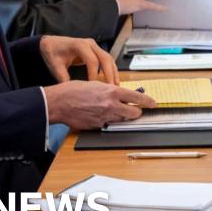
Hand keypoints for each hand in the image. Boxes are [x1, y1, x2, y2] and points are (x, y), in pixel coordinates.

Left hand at [39, 36, 118, 84]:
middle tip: (111, 88)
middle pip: (105, 58)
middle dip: (109, 74)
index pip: (92, 60)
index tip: (94, 87)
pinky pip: (107, 60)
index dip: (94, 74)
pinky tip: (113, 80)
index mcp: (79, 45)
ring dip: (113, 72)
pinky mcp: (96, 51)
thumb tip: (72, 92)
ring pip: (109, 59)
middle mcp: (90, 44)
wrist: (51, 44)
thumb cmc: (53, 53)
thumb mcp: (55, 66)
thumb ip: (63, 78)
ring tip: (115, 86)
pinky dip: (111, 70)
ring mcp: (94, 46)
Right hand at [41, 81, 155, 130]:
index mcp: (112, 92)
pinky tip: (100, 114)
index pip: (137, 98)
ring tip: (115, 110)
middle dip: (136, 112)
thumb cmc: (73, 90)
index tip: (153, 103)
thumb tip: (120, 93)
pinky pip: (107, 124)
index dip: (147, 102)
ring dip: (122, 116)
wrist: (59, 103)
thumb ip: (110, 90)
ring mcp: (104, 117)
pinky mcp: (97, 126)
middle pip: (133, 113)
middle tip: (135, 109)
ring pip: (121, 119)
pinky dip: (108, 120)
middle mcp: (110, 106)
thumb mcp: (95, 84)